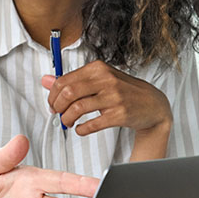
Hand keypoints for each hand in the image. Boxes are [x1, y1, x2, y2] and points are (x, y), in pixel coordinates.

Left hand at [42, 60, 171, 136]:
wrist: (153, 104)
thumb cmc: (122, 90)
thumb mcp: (98, 80)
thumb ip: (72, 80)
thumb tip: (45, 80)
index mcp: (97, 68)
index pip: (63, 80)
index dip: (52, 95)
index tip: (53, 104)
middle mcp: (106, 79)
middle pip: (68, 93)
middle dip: (57, 106)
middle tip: (58, 114)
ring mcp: (114, 97)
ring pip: (77, 108)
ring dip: (67, 119)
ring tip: (68, 122)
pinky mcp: (120, 114)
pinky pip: (92, 124)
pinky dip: (81, 129)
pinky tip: (80, 129)